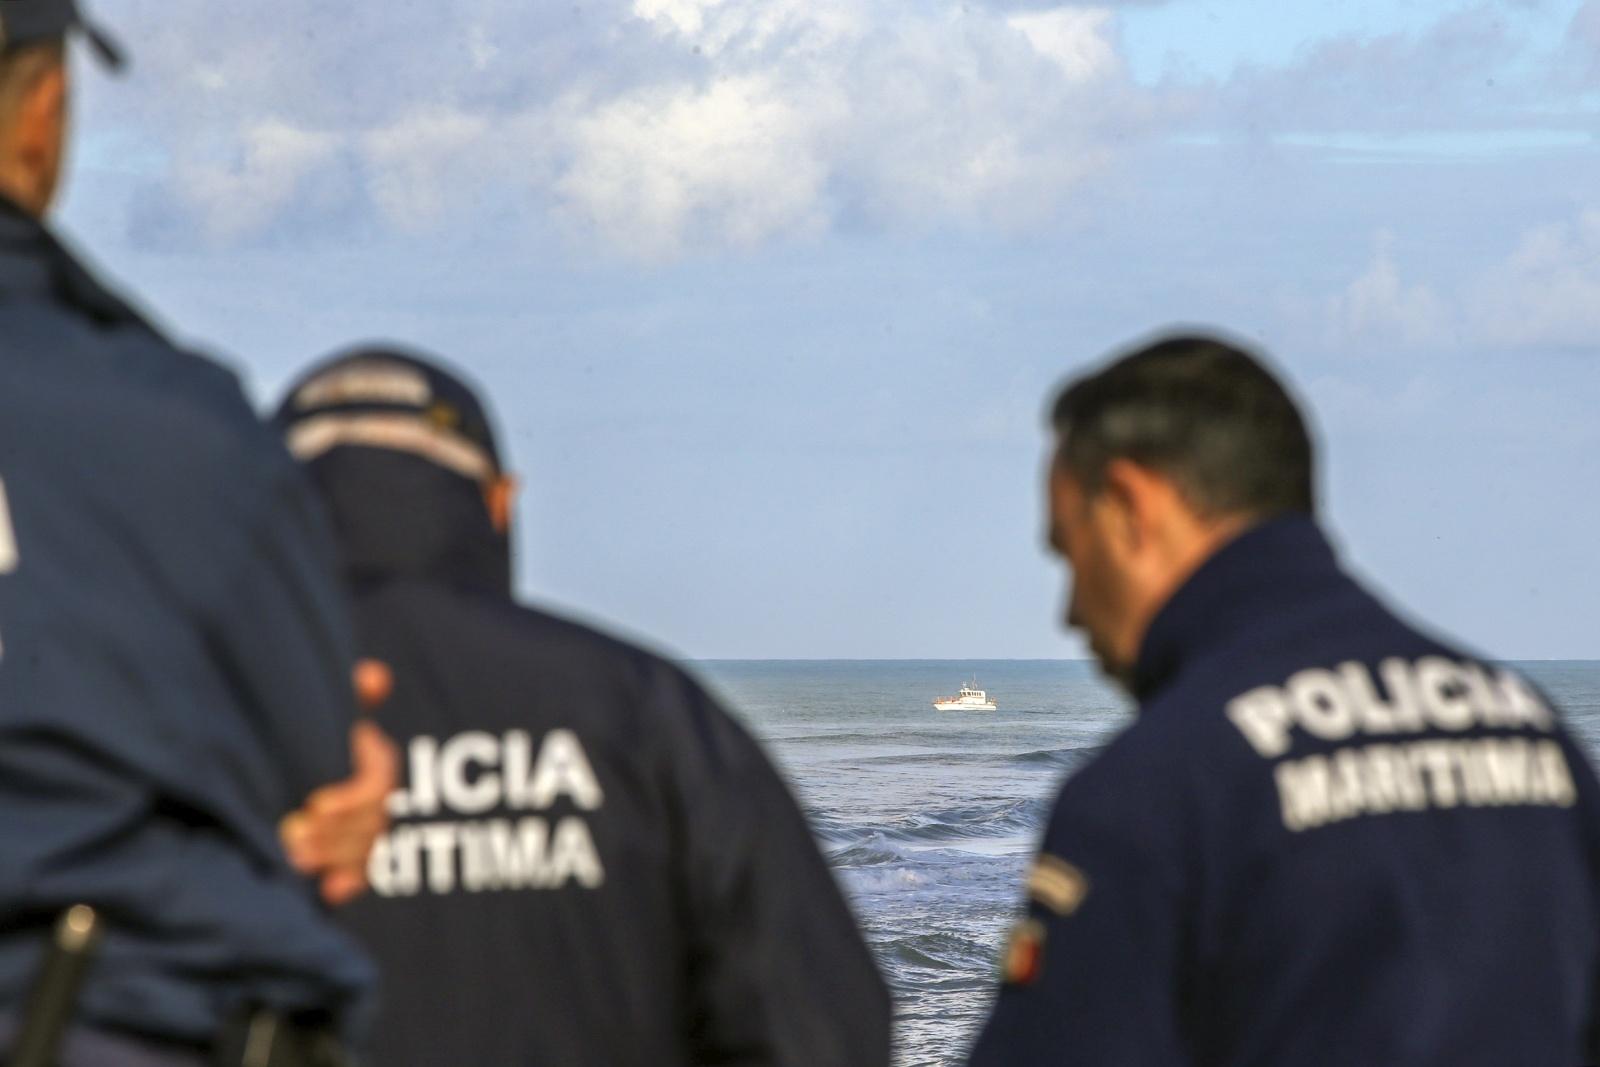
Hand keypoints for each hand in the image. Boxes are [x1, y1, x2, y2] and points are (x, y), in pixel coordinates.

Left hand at [281, 661, 399, 905]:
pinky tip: (327, 891)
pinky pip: (359, 874)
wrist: (253, 761)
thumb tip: (377, 675)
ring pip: (368, 850)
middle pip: (375, 821)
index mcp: (371, 758)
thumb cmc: (288, 727)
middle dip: (338, 832)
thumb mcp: (308, 706)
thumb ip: (343, 693)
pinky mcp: (344, 856)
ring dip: (337, 857)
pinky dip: (347, 883)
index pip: (379, 782)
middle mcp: (371, 795)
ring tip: (298, 859)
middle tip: (297, 835)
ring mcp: (360, 829)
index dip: (354, 797)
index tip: (316, 804)